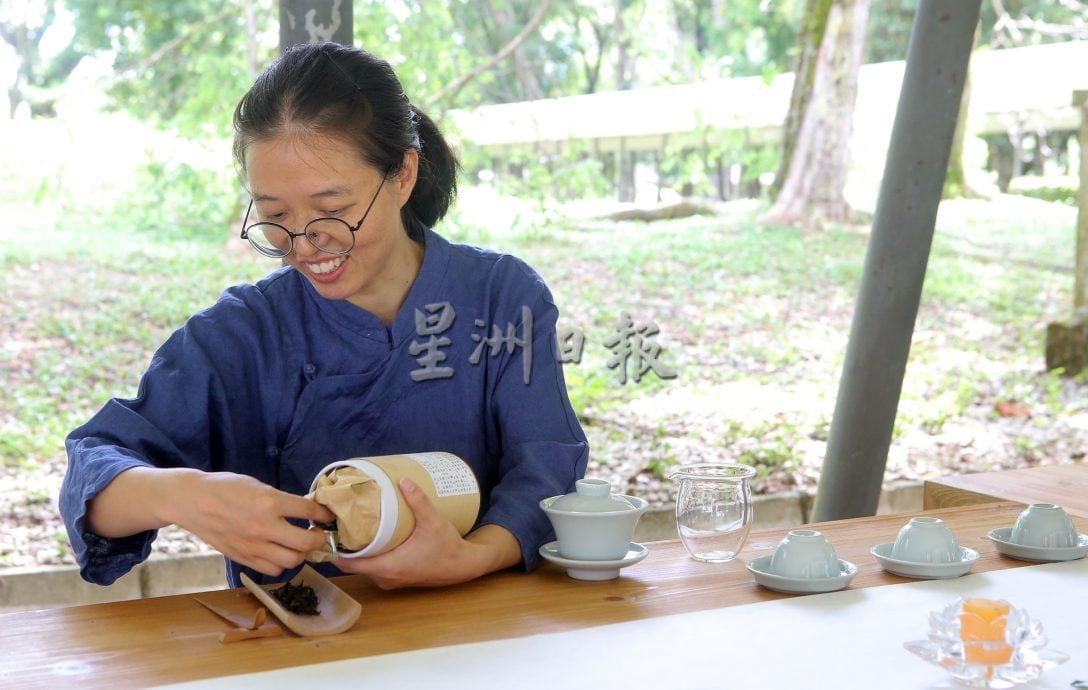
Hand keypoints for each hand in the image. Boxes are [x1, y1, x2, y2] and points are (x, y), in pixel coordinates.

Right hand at [171, 470, 334, 576]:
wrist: (193, 501)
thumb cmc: (225, 488)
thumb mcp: (258, 485)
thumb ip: (281, 499)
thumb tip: (304, 509)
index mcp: (269, 501)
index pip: (309, 511)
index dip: (324, 514)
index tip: (328, 515)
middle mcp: (264, 526)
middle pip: (306, 543)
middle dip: (318, 539)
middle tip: (318, 534)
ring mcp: (253, 545)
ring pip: (292, 561)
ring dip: (301, 553)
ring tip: (299, 545)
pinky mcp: (242, 557)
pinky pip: (272, 569)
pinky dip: (281, 564)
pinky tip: (280, 553)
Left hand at [333, 478, 520, 588]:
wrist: (464, 567)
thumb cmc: (448, 548)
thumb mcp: (434, 522)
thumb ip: (419, 501)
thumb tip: (404, 480)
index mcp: (387, 567)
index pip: (347, 563)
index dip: (334, 548)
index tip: (328, 530)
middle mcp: (385, 578)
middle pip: (353, 564)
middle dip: (345, 545)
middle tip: (341, 522)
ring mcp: (390, 580)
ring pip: (364, 567)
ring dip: (358, 551)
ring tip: (354, 527)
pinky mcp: (397, 578)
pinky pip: (375, 568)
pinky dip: (370, 556)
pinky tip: (371, 539)